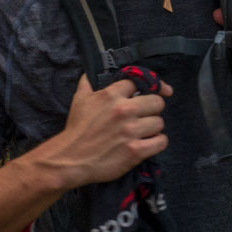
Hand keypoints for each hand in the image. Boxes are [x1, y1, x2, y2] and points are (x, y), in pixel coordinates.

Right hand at [39, 73, 171, 190]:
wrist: (70, 159)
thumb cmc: (76, 129)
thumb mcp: (79, 100)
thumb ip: (87, 83)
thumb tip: (90, 73)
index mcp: (111, 95)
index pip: (140, 82)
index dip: (150, 86)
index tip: (161, 90)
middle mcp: (124, 110)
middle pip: (157, 102)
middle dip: (153, 108)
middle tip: (146, 115)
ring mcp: (130, 131)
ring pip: (159, 123)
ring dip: (153, 128)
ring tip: (143, 132)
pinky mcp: (135, 151)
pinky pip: (161, 142)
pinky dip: (157, 143)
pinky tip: (149, 143)